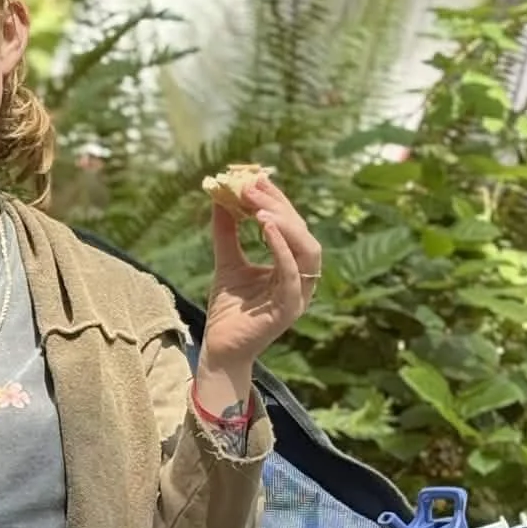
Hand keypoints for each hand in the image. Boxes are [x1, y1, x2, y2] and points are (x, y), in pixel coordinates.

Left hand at [202, 173, 321, 376]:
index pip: (291, 227)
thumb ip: (227, 233)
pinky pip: (292, 272)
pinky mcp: (290, 308)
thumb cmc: (227, 311)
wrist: (219, 348)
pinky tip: (264, 226)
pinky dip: (281, 247)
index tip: (255, 179)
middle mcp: (301, 279)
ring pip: (307, 250)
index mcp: (291, 267)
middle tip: (253, 186)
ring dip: (285, 224)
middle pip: (302, 234)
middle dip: (280, 206)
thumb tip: (220, 199)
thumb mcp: (227, 263)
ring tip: (260, 205)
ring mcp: (299, 294)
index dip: (276, 201)